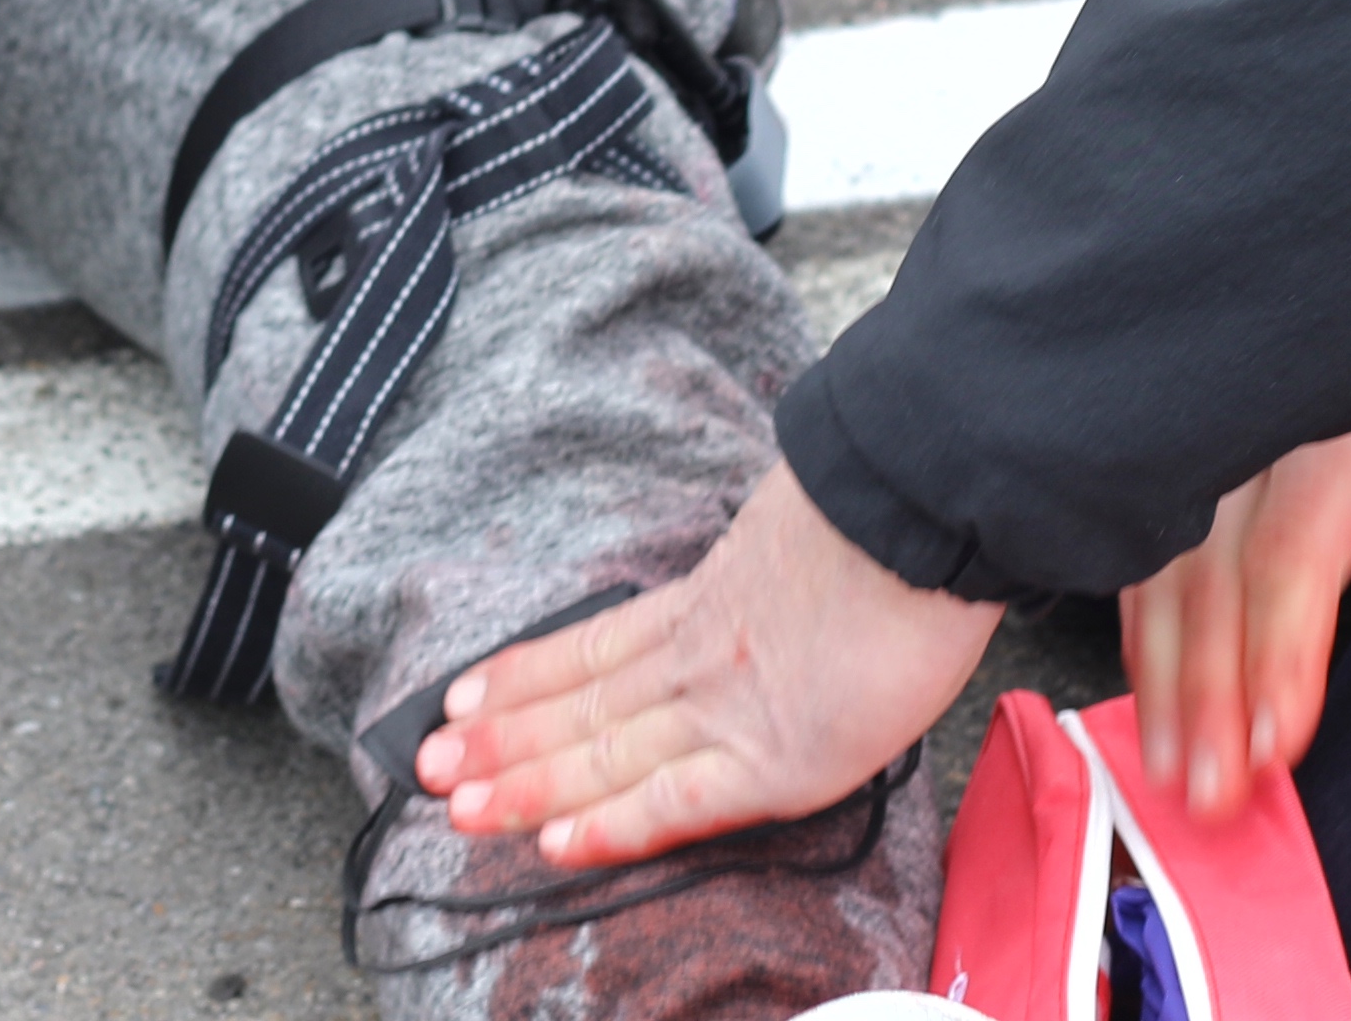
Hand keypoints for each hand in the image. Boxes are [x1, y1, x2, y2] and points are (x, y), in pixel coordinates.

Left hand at [410, 465, 999, 868]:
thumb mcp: (812, 524)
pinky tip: (557, 844)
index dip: (528, 672)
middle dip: (503, 736)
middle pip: (584, 701)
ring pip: (606, 749)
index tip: (467, 691)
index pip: (599, 644)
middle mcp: (704, 653)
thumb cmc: (894, 510)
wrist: (921, 506)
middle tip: (428, 762)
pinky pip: (677, 802)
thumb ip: (775, 569)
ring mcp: (731, 705)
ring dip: (529, 781)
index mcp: (712, 597)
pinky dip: (615, 826)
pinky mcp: (774, 757)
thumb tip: (782, 579)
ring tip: (459, 804)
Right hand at [1117, 333, 1350, 810]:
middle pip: (1214, 579)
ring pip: (1164, 572)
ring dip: (1165, 679)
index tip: (1277, 741)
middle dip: (1209, 694)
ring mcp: (1194, 443)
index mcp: (1325, 427)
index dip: (1281, 652)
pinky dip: (1140, 629)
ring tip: (1173, 765)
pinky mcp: (1167, 454)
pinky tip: (1145, 690)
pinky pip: (1141, 550)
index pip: (1293, 555)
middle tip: (1212, 791)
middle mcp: (1242, 437)